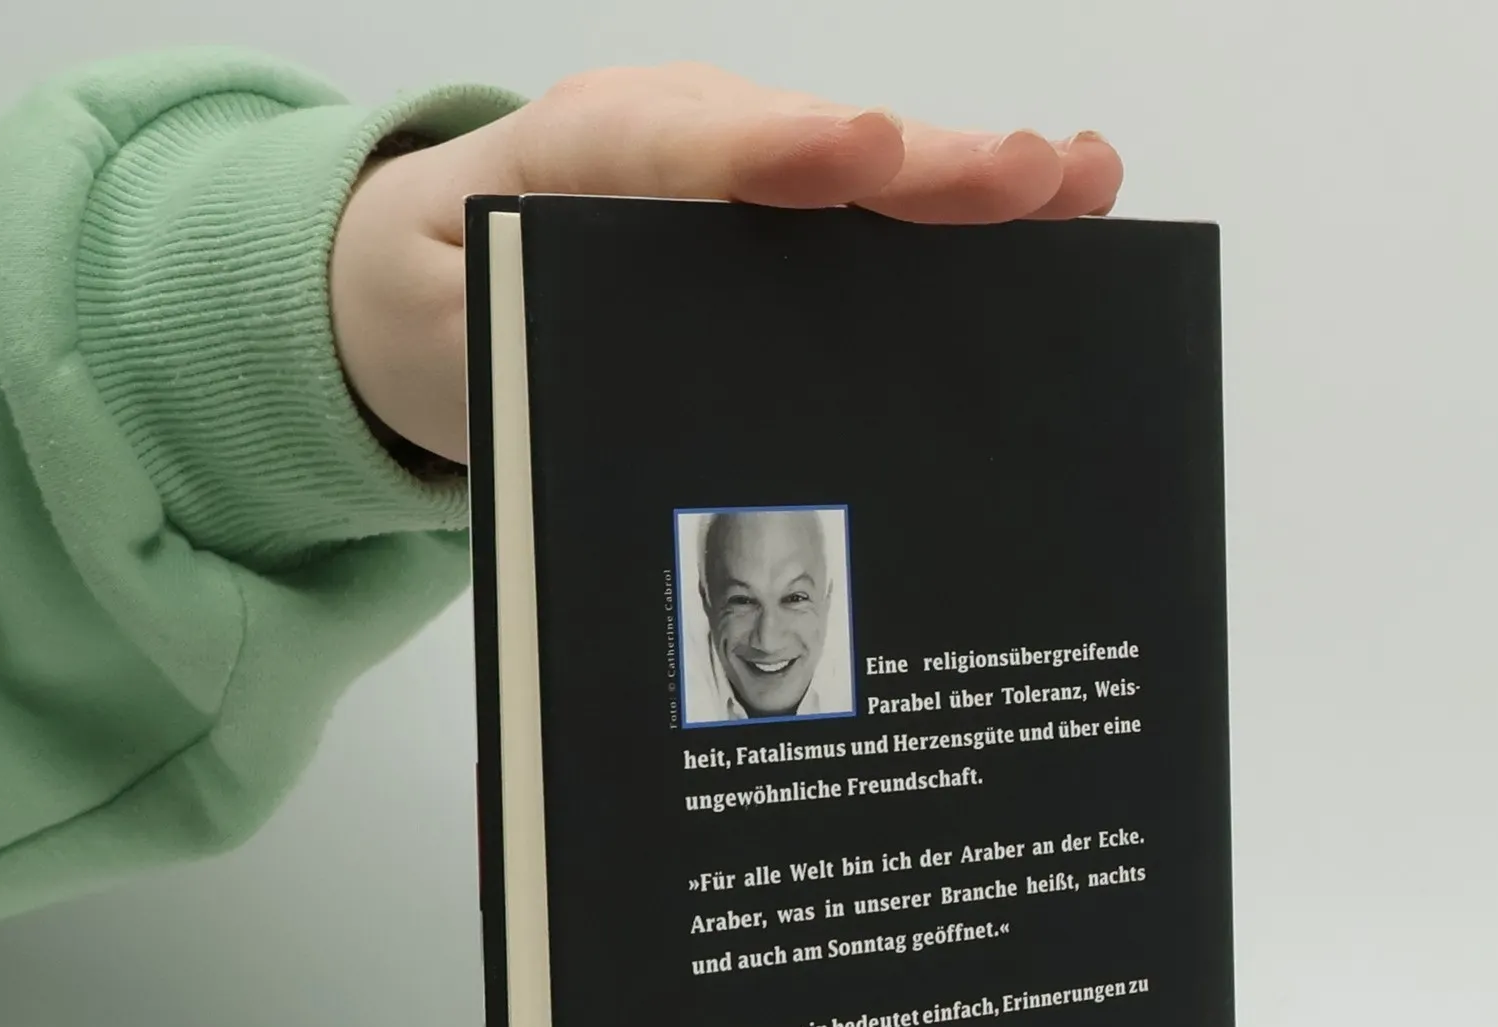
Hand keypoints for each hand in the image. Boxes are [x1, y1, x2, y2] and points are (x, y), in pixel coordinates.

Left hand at [330, 63, 1124, 463]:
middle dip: (921, 164)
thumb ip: (515, 357)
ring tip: (1079, 185)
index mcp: (574, 161)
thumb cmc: (440, 307)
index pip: (677, 147)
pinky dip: (954, 219)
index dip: (774, 151)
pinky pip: (864, 212)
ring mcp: (735, 174)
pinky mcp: (770, 216)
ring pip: (856, 174)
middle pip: (808, 149)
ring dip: (969, 182)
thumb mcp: (447, 343)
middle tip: (1033, 175)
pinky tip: (1047, 221)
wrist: (418, 279)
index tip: (857, 154)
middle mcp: (676, 146)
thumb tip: (634, 410)